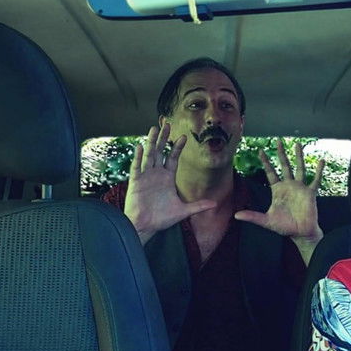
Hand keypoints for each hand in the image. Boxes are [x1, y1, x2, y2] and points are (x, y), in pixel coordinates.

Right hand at [124, 123, 214, 243]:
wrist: (145, 227)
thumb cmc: (161, 219)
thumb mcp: (183, 211)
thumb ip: (198, 206)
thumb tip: (215, 204)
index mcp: (167, 178)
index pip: (173, 158)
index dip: (177, 147)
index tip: (184, 136)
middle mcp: (156, 174)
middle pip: (160, 152)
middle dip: (163, 138)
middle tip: (167, 124)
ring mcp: (145, 176)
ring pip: (149, 155)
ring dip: (151, 142)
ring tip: (154, 129)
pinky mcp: (135, 182)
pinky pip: (137, 167)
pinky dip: (138, 157)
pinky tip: (140, 146)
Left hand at [234, 139, 324, 264]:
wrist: (300, 233)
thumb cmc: (284, 227)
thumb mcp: (266, 221)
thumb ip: (252, 216)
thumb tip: (236, 216)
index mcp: (277, 190)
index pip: (270, 172)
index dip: (265, 162)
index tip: (260, 150)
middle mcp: (289, 186)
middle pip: (284, 166)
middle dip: (281, 153)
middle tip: (278, 141)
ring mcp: (300, 188)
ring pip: (299, 168)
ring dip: (298, 157)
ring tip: (298, 144)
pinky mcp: (310, 193)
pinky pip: (315, 180)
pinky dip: (318, 171)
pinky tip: (321, 161)